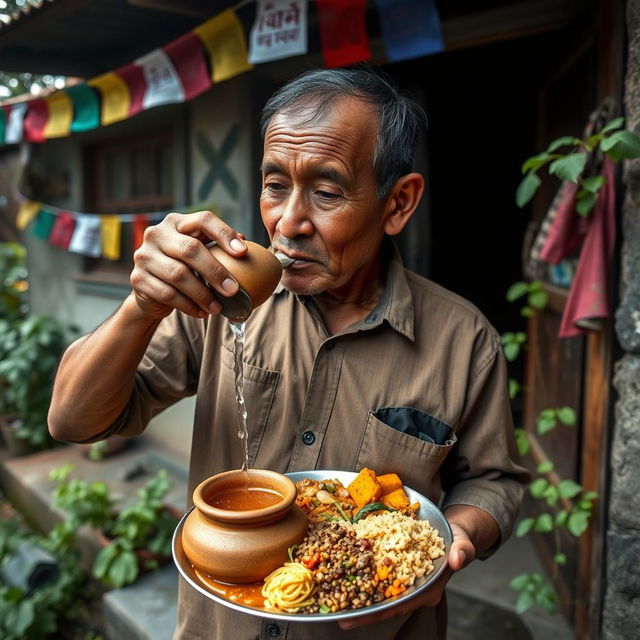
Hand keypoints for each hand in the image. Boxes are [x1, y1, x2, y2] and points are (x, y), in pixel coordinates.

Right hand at [130, 211, 246, 318]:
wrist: (153, 291)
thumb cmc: (184, 268)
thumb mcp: (201, 253)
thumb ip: (218, 247)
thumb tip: (244, 244)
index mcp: (176, 222)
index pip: (203, 219)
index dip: (224, 234)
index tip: (242, 253)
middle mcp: (157, 234)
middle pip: (190, 249)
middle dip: (215, 271)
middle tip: (233, 290)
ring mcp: (144, 256)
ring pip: (178, 275)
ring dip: (202, 294)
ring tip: (218, 308)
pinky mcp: (138, 279)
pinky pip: (167, 294)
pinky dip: (188, 306)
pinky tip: (201, 313)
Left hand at [338, 522, 474, 630]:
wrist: (453, 531)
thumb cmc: (458, 538)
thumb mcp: (462, 542)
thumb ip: (462, 551)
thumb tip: (457, 559)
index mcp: (428, 589)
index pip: (400, 605)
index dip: (378, 612)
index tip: (357, 618)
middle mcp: (414, 589)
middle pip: (386, 604)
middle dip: (364, 610)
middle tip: (341, 617)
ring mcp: (405, 580)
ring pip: (380, 592)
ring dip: (360, 594)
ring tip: (337, 600)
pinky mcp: (397, 568)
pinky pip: (379, 575)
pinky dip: (364, 575)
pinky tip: (347, 573)